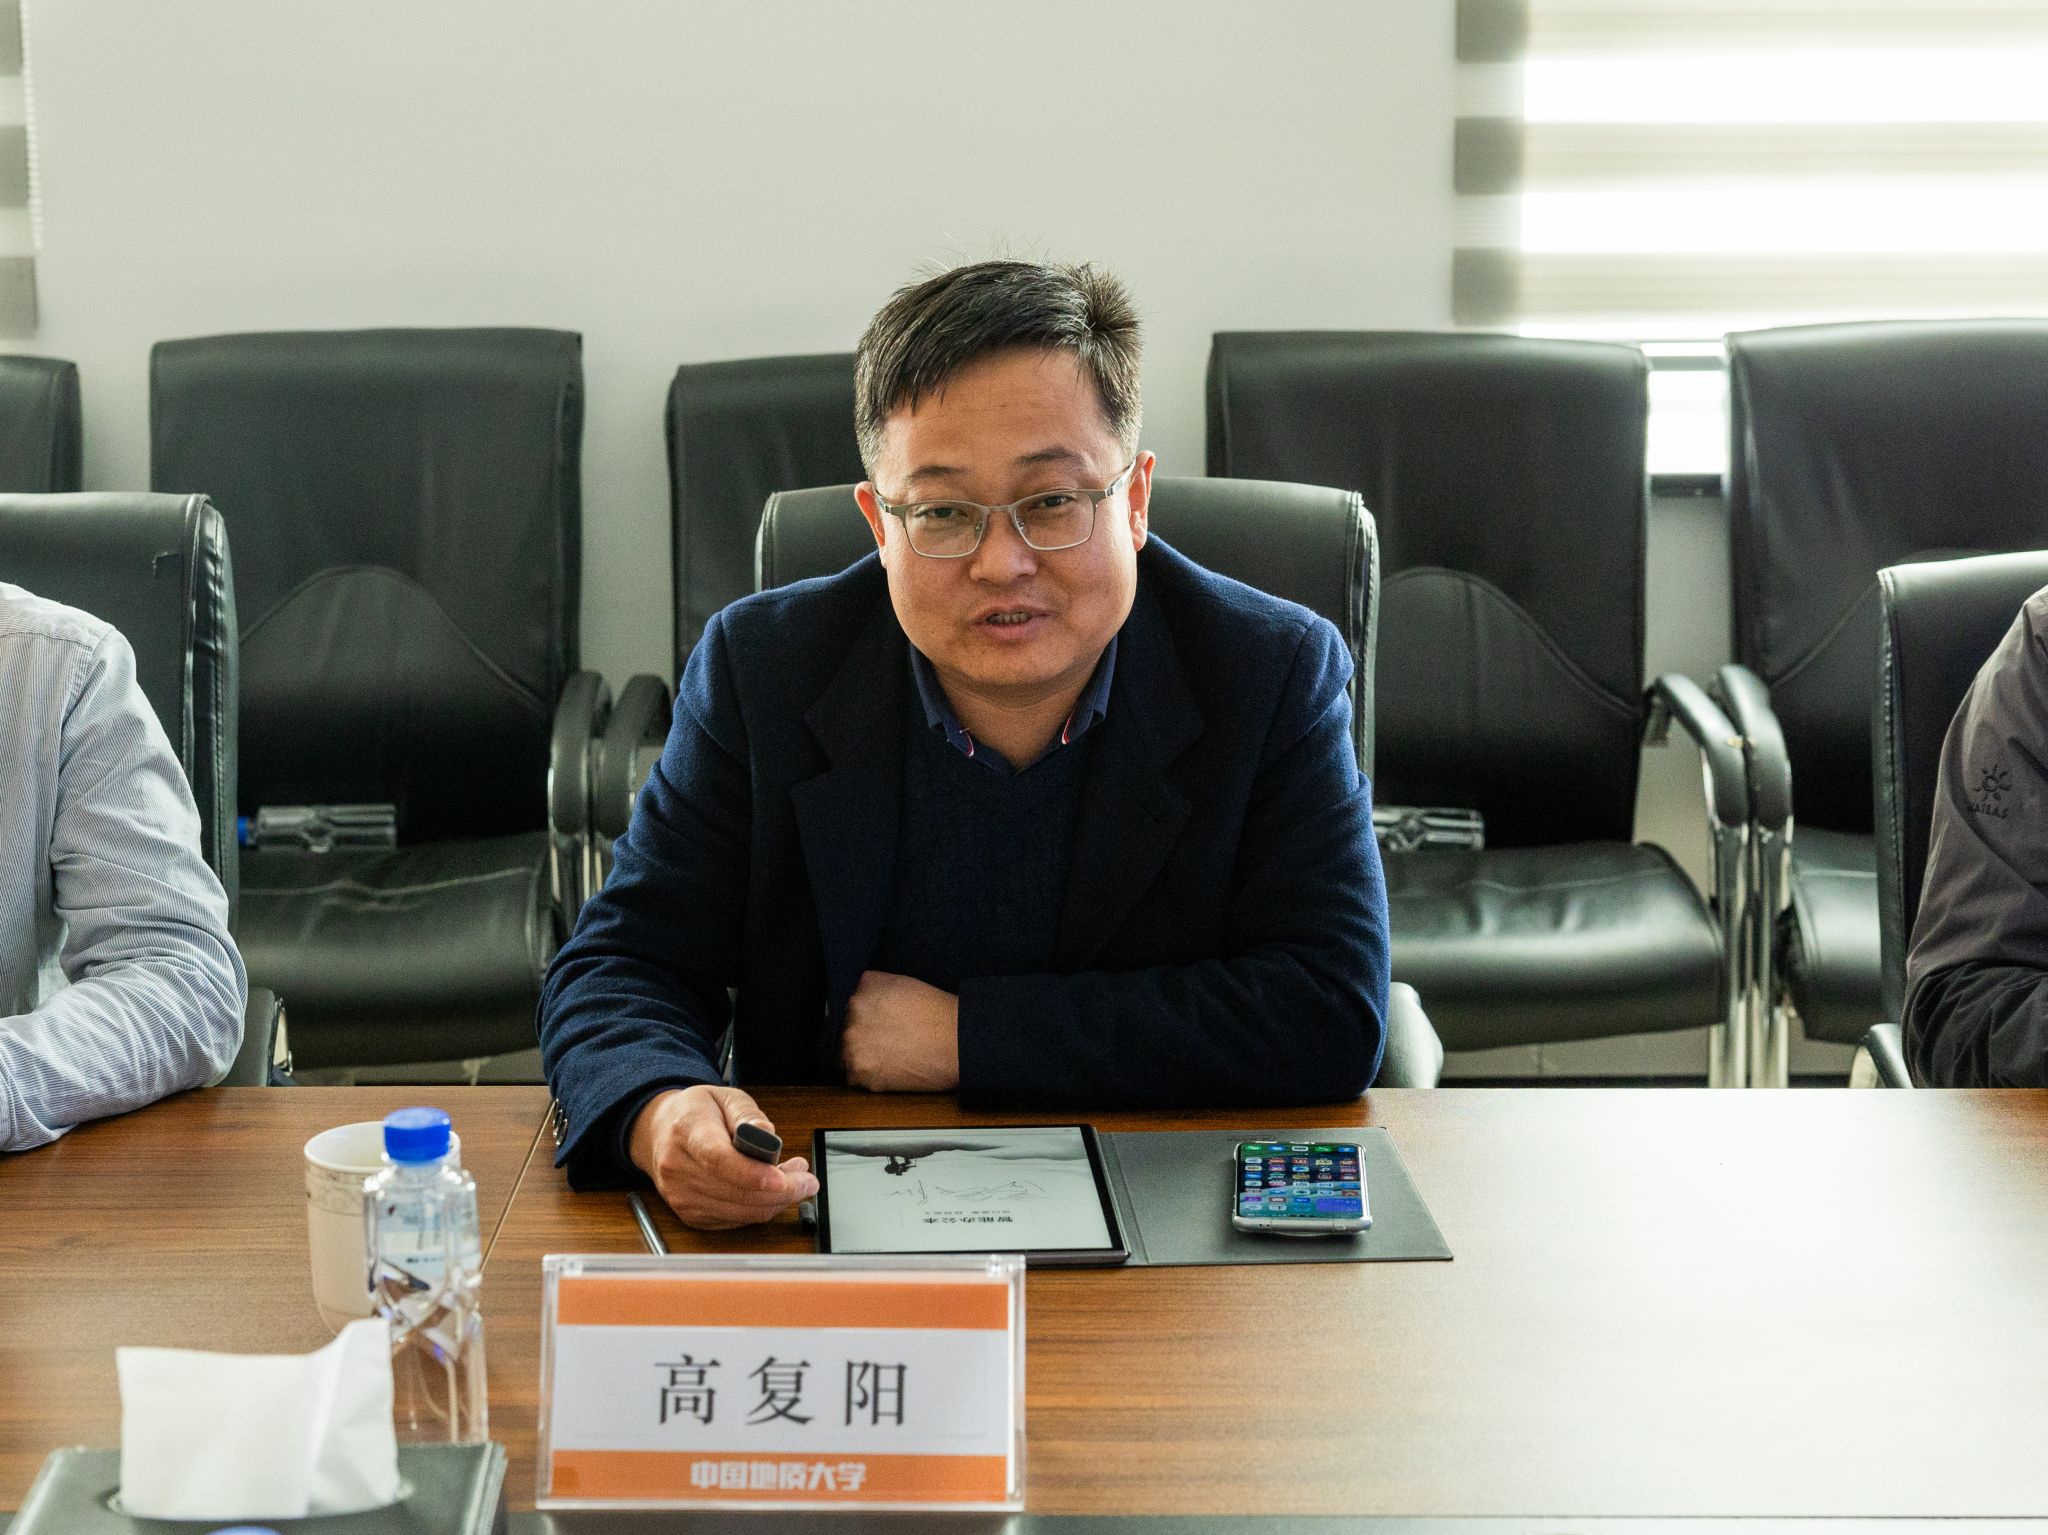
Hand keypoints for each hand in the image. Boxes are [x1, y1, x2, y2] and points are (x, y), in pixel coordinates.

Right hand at [627, 1084, 817, 1229]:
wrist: (658, 1133)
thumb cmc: (695, 1113)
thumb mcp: (725, 1096)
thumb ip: (748, 1114)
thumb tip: (767, 1135)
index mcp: (687, 1131)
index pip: (719, 1159)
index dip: (753, 1175)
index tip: (783, 1180)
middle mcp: (677, 1168)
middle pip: (734, 1192)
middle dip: (781, 1191)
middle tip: (808, 1179)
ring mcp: (681, 1196)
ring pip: (739, 1212)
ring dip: (775, 1202)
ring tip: (795, 1180)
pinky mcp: (689, 1215)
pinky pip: (734, 1221)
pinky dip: (759, 1209)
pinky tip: (772, 1192)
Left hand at [841, 970, 960, 1091]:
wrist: (956, 1043)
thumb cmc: (935, 1012)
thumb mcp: (898, 982)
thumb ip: (868, 986)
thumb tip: (850, 996)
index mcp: (858, 993)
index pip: (839, 1005)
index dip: (852, 1015)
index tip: (866, 1021)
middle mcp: (850, 1018)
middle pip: (839, 1030)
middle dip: (856, 1035)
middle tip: (880, 1039)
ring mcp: (853, 1048)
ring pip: (843, 1054)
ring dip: (859, 1056)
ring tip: (886, 1054)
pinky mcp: (862, 1074)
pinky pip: (853, 1077)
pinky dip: (867, 1075)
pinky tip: (888, 1067)